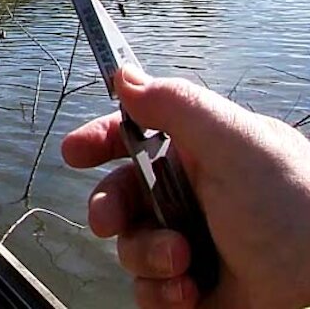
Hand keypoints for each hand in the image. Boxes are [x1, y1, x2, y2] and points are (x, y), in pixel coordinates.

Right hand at [63, 66, 309, 307]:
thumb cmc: (295, 206)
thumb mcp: (236, 143)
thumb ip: (177, 105)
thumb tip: (125, 75)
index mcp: (200, 153)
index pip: (133, 136)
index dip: (99, 141)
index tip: (75, 153)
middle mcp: (191, 197)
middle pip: (118, 195)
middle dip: (109, 209)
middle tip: (111, 222)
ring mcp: (190, 244)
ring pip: (129, 246)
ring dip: (147, 256)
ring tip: (183, 263)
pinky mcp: (192, 291)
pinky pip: (148, 291)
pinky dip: (161, 293)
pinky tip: (189, 292)